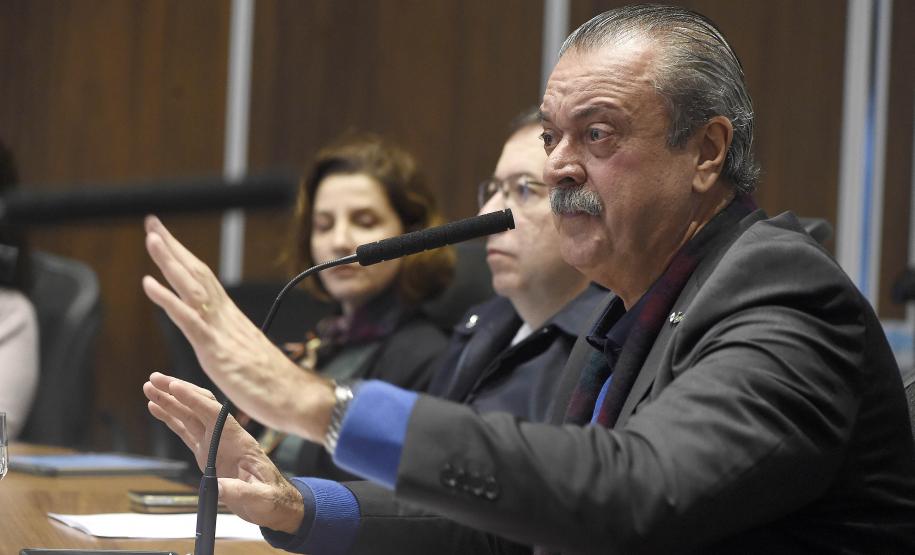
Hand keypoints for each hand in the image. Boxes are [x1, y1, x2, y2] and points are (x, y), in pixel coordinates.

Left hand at [141, 215, 333, 441]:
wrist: (296, 397)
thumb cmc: (274, 384)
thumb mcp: (246, 360)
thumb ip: (232, 346)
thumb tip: (225, 344)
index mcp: (231, 320)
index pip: (204, 280)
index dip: (184, 258)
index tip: (166, 238)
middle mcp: (226, 318)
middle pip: (196, 274)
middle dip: (173, 248)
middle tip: (153, 222)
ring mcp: (221, 331)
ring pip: (191, 288)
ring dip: (170, 261)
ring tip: (152, 238)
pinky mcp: (216, 349)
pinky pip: (188, 319)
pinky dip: (167, 299)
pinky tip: (149, 283)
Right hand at [144, 372, 303, 532]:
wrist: (275, 502)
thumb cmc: (271, 497)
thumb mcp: (259, 497)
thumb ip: (239, 491)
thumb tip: (217, 488)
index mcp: (238, 440)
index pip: (213, 413)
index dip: (193, 399)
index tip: (174, 387)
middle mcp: (225, 435)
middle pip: (199, 406)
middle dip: (177, 391)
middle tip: (154, 378)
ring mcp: (214, 442)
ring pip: (189, 415)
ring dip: (169, 400)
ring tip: (148, 387)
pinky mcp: (206, 452)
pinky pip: (185, 430)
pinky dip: (170, 418)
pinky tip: (155, 407)